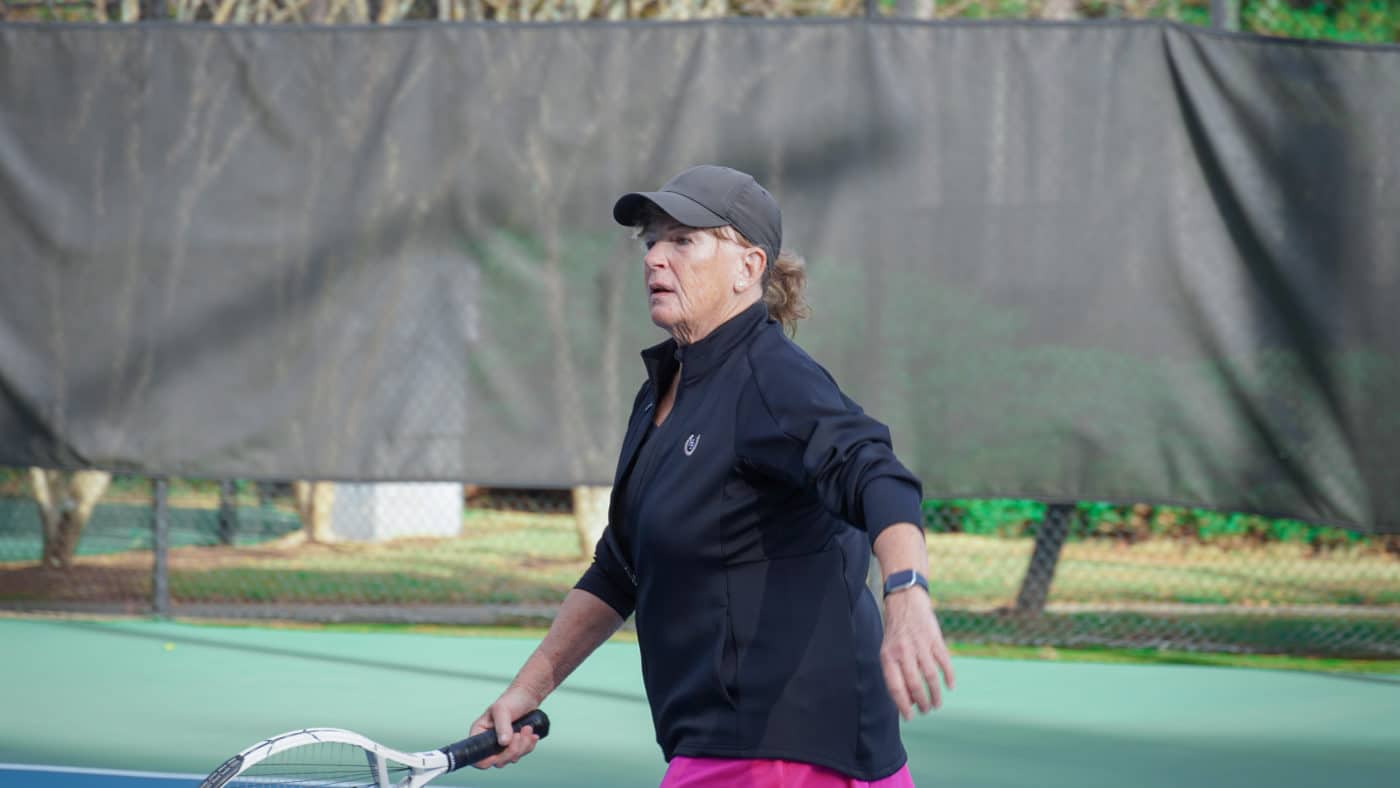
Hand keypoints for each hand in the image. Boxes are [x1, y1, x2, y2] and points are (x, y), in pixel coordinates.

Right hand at [467, 686, 543, 768]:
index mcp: (479, 733)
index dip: (488, 760)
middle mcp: (488, 742)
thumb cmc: (511, 700)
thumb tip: (504, 743)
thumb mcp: (503, 710)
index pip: (477, 757)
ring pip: (511, 758)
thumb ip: (502, 726)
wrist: (527, 697)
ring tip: (527, 728)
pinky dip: (529, 746)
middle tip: (519, 733)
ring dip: (523, 746)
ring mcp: (501, 746)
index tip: (503, 748)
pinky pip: (521, 754)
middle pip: (497, 761)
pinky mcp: (514, 746)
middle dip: (512, 750)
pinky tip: (532, 734)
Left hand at [880, 590, 954, 720]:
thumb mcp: (887, 651)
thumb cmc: (895, 633)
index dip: (903, 705)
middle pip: (915, 685)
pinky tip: (950, 687)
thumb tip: (907, 701)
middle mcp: (904, 652)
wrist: (905, 602)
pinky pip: (944, 663)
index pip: (895, 687)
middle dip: (922, 703)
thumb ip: (895, 674)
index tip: (910, 717)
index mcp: (889, 657)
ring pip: (931, 677)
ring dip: (935, 694)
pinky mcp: (935, 640)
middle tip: (925, 711)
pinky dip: (949, 677)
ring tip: (936, 705)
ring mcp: (921, 646)